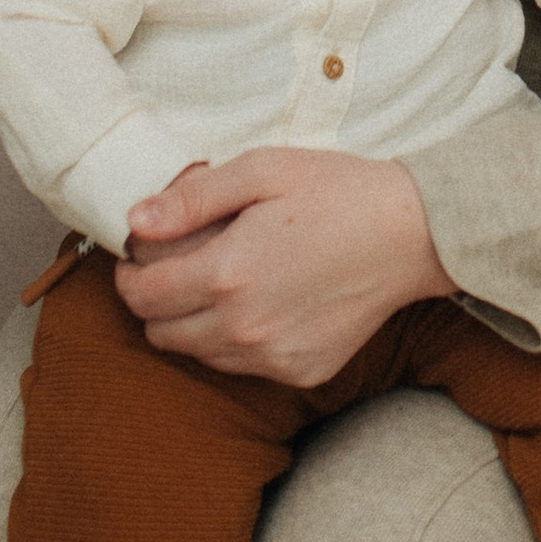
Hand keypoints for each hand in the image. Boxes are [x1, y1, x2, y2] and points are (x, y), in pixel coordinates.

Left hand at [115, 148, 453, 386]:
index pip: (141, 295)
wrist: (413, 233)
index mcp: (227, 274)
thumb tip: (134, 221)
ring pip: (198, 354)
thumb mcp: (262, 170)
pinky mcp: (301, 371)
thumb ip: (192, 198)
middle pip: (160, 333)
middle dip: (154, 299)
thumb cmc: (338, 191)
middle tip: (178, 264)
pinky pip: (243, 366)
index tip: (137, 254)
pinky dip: (236, 340)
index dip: (127, 273)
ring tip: (223, 280)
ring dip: (193, 322)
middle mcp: (243, 328)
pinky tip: (264, 301)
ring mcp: (273, 356)